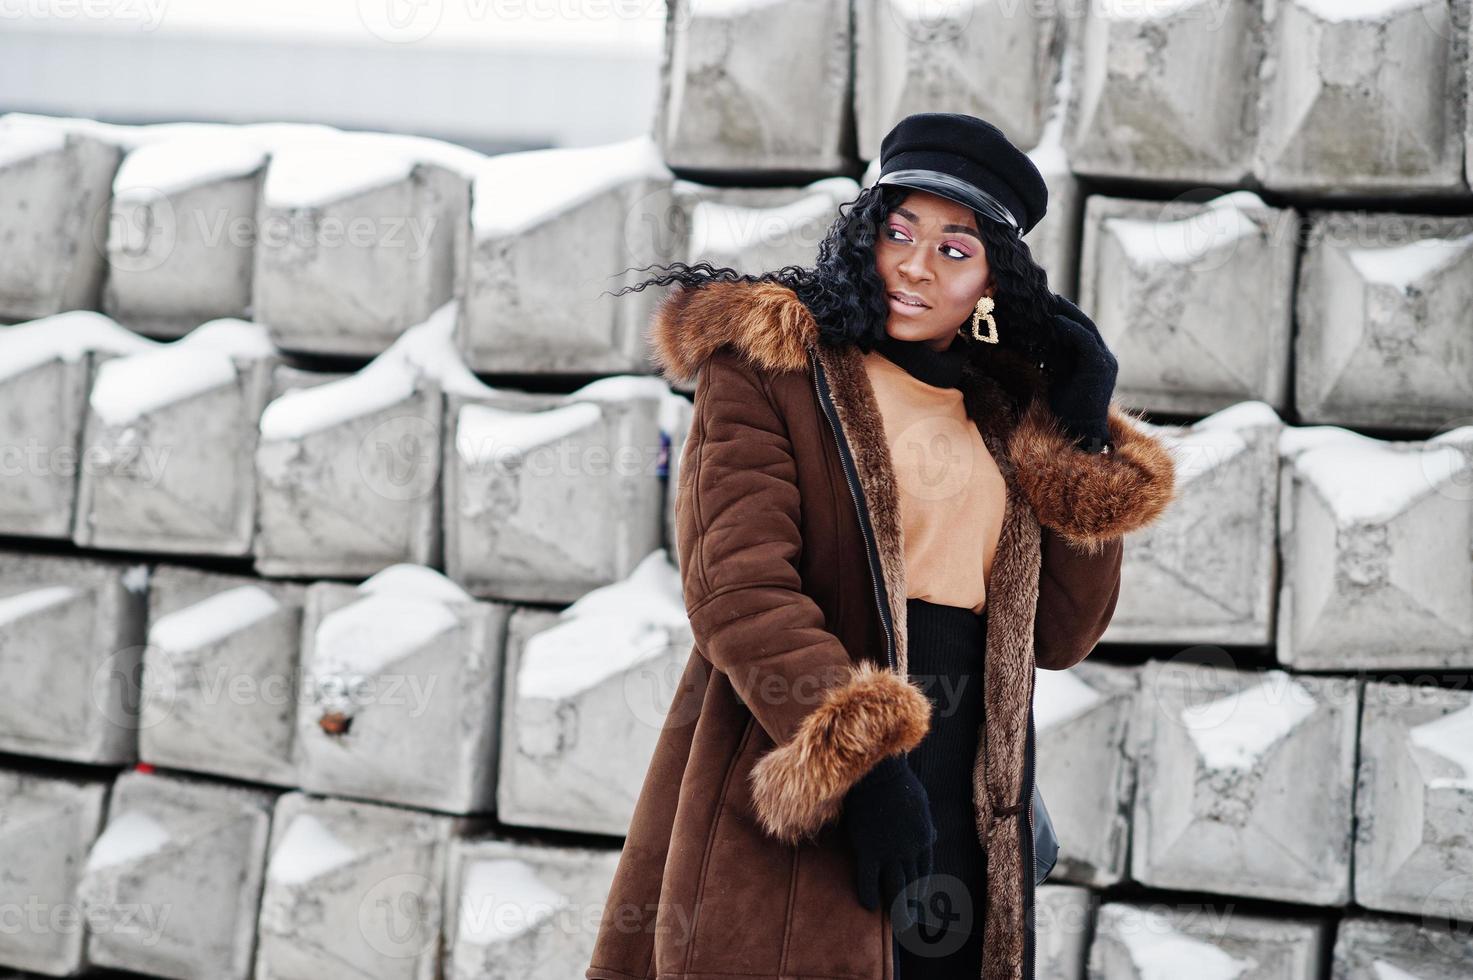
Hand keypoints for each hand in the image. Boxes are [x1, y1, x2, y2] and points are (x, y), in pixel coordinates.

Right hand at [840, 754, 935, 932]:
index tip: (920, 902)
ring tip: (898, 924)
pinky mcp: (868, 849)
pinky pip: (868, 878)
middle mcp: (910, 850)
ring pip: (895, 887)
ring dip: (898, 908)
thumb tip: (932, 838)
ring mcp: (889, 851)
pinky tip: (869, 905)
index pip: (925, 871)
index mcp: (924, 838)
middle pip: (912, 884)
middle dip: (912, 905)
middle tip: (911, 922)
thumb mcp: (922, 804)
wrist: (879, 772)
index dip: (921, 889)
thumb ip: (925, 825)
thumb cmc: (899, 783)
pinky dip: (869, 893)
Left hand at [1045, 293, 1117, 450]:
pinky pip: (1085, 341)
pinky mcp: (1101, 367)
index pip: (1080, 330)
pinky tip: (1054, 321)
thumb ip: (1053, 358)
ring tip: (1048, 303)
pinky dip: (1070, 329)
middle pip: (1084, 325)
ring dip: (1066, 314)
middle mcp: (1104, 357)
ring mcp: (1105, 361)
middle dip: (1065, 310)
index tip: (1046, 305)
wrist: (1079, 432)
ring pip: (1086, 328)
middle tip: (1046, 297)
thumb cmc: (1064, 409)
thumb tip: (1034, 340)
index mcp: (1094, 359)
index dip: (1064, 316)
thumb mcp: (1056, 376)